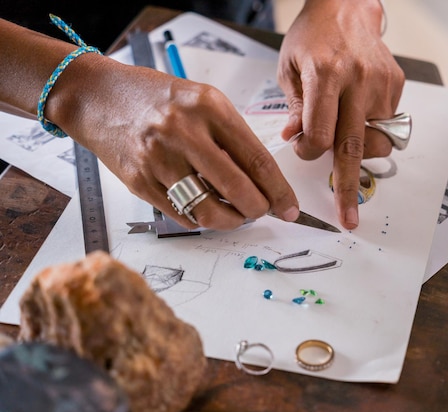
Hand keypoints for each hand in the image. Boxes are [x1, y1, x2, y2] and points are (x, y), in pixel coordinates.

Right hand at [49, 55, 299, 229]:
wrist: (99, 97)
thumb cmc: (158, 99)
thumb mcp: (203, 100)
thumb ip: (232, 137)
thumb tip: (263, 181)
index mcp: (209, 108)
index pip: (257, 160)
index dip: (279, 190)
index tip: (290, 208)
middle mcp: (184, 133)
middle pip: (238, 190)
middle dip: (259, 210)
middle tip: (263, 212)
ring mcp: (159, 160)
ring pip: (209, 212)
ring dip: (232, 221)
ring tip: (236, 214)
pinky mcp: (140, 182)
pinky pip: (182, 216)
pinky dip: (201, 219)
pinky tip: (206, 209)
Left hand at [277, 0, 404, 228]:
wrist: (346, 6)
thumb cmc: (313, 36)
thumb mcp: (290, 68)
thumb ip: (296, 109)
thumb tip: (297, 141)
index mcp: (325, 74)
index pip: (320, 134)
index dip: (309, 152)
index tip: (305, 153)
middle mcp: (358, 80)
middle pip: (354, 147)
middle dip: (348, 187)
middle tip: (347, 216)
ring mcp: (381, 84)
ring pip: (376, 140)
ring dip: (362, 152)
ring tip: (348, 139)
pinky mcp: (396, 85)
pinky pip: (387, 124)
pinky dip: (371, 129)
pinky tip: (357, 111)